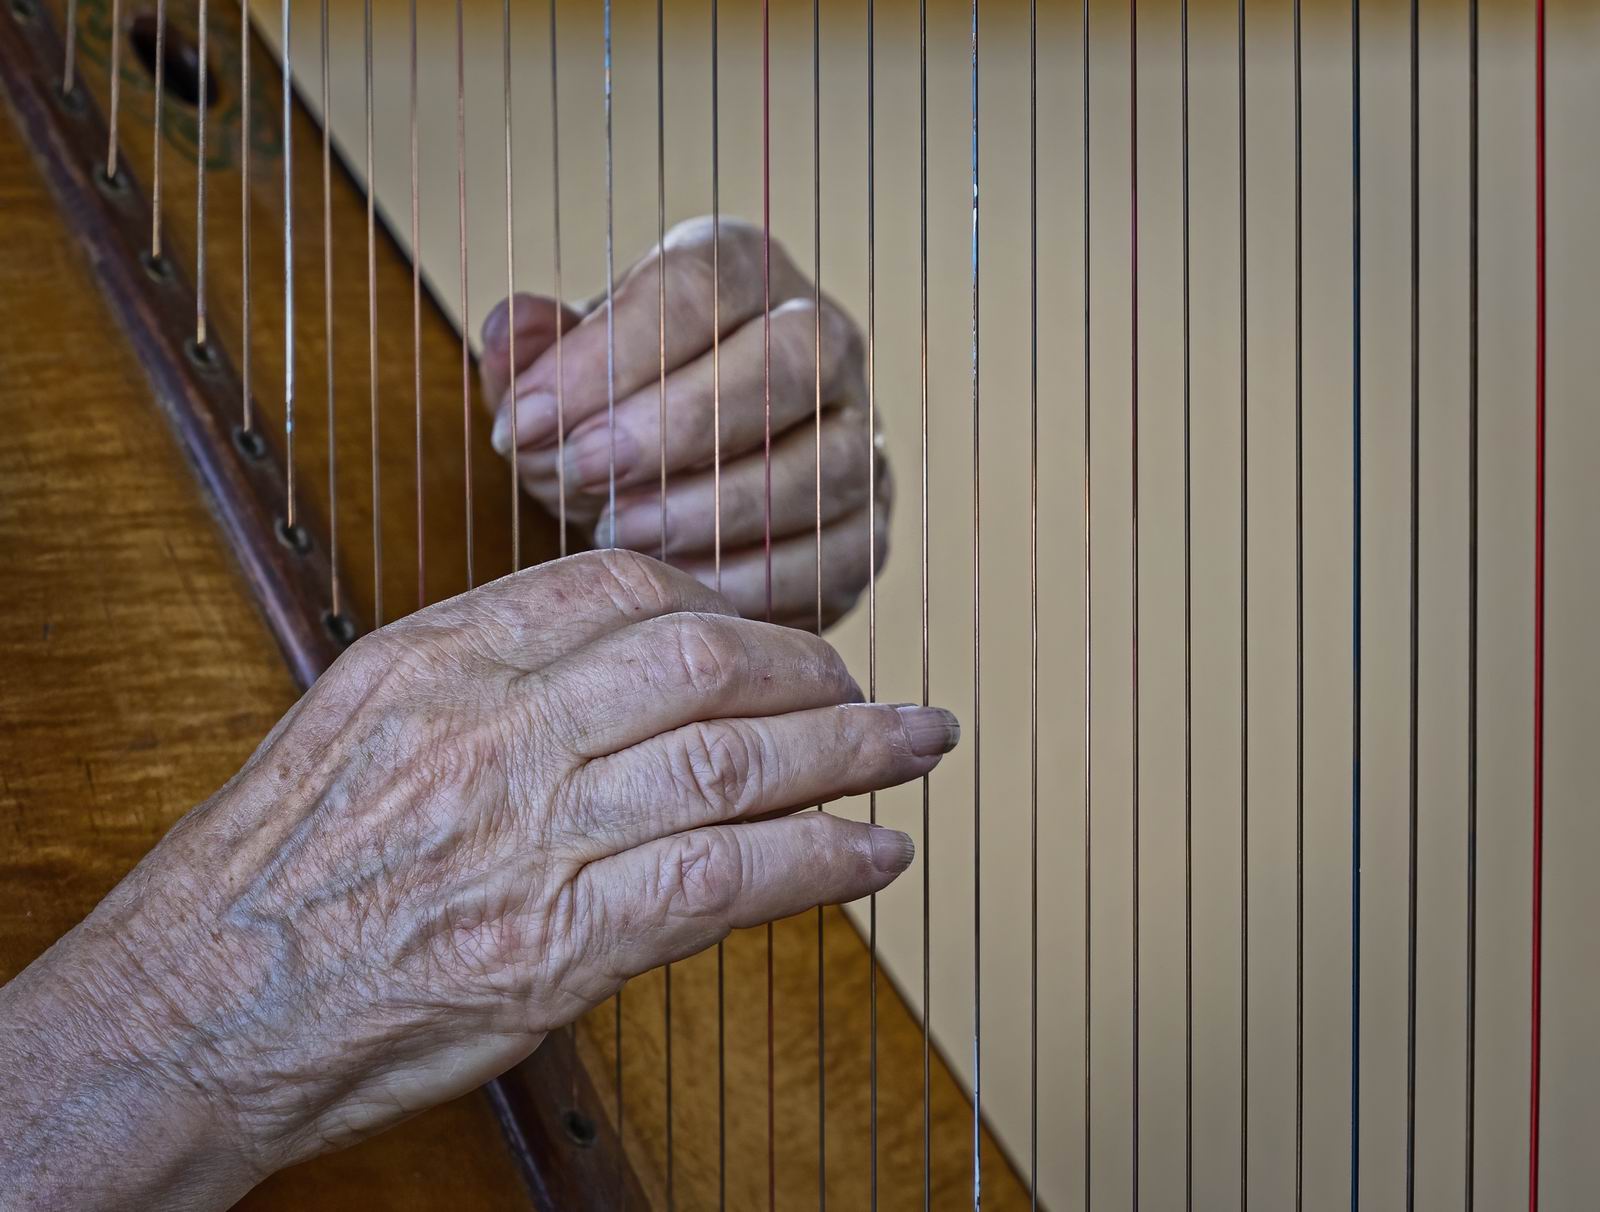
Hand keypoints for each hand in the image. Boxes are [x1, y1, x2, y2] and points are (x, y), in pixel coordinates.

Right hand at [0, 552, 955, 1210]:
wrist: (191, 1014)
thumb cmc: (269, 876)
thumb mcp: (357, 724)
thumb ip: (486, 682)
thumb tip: (606, 670)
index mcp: (436, 657)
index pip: (617, 584)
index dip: (721, 600)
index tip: (768, 632)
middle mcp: (491, 728)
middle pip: (700, 658)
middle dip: (809, 669)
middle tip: (866, 692)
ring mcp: (528, 834)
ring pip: (732, 760)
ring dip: (849, 752)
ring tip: (917, 746)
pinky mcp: (555, 945)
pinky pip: (721, 882)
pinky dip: (817, 862)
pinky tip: (875, 853)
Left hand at [479, 217, 887, 628]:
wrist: (671, 508)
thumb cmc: (611, 423)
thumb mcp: (558, 383)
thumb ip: (530, 356)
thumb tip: (511, 327)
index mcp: (745, 271)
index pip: (699, 284)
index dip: (607, 354)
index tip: (523, 425)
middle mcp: (826, 341)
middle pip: (794, 358)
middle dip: (679, 422)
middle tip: (582, 474)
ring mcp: (861, 439)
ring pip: (824, 464)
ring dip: (712, 506)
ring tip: (618, 533)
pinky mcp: (870, 531)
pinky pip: (836, 557)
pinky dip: (752, 579)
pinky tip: (674, 589)